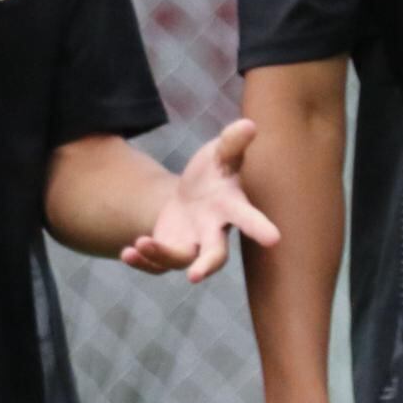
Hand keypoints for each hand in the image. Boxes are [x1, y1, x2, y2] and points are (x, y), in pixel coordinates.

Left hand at [120, 119, 283, 281]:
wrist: (192, 195)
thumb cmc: (214, 172)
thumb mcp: (221, 153)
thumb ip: (233, 143)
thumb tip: (249, 125)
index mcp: (231, 207)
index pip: (248, 218)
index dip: (260, 228)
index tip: (274, 239)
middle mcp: (214, 233)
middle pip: (216, 255)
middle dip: (207, 265)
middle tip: (195, 276)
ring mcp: (192, 246)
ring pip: (180, 260)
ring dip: (161, 255)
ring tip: (140, 243)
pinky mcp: (171, 252)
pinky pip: (157, 264)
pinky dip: (142, 261)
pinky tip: (127, 252)